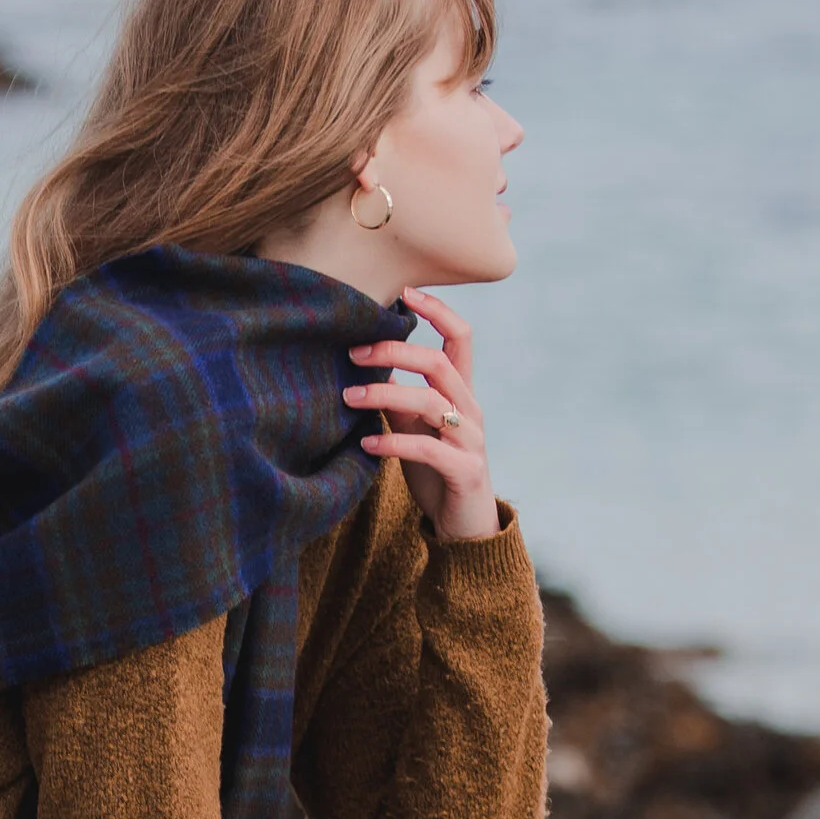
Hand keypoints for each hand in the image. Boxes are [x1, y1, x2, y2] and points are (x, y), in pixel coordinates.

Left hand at [344, 289, 498, 542]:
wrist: (464, 526)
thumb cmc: (436, 470)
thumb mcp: (414, 427)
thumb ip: (397, 397)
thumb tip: (364, 363)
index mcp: (461, 393)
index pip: (461, 338)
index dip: (438, 311)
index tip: (405, 293)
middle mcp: (470, 410)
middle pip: (439, 363)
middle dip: (395, 351)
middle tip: (353, 353)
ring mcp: (471, 441)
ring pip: (431, 402)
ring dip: (385, 394)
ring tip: (348, 397)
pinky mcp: (464, 471)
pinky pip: (428, 450)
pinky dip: (394, 443)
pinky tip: (367, 443)